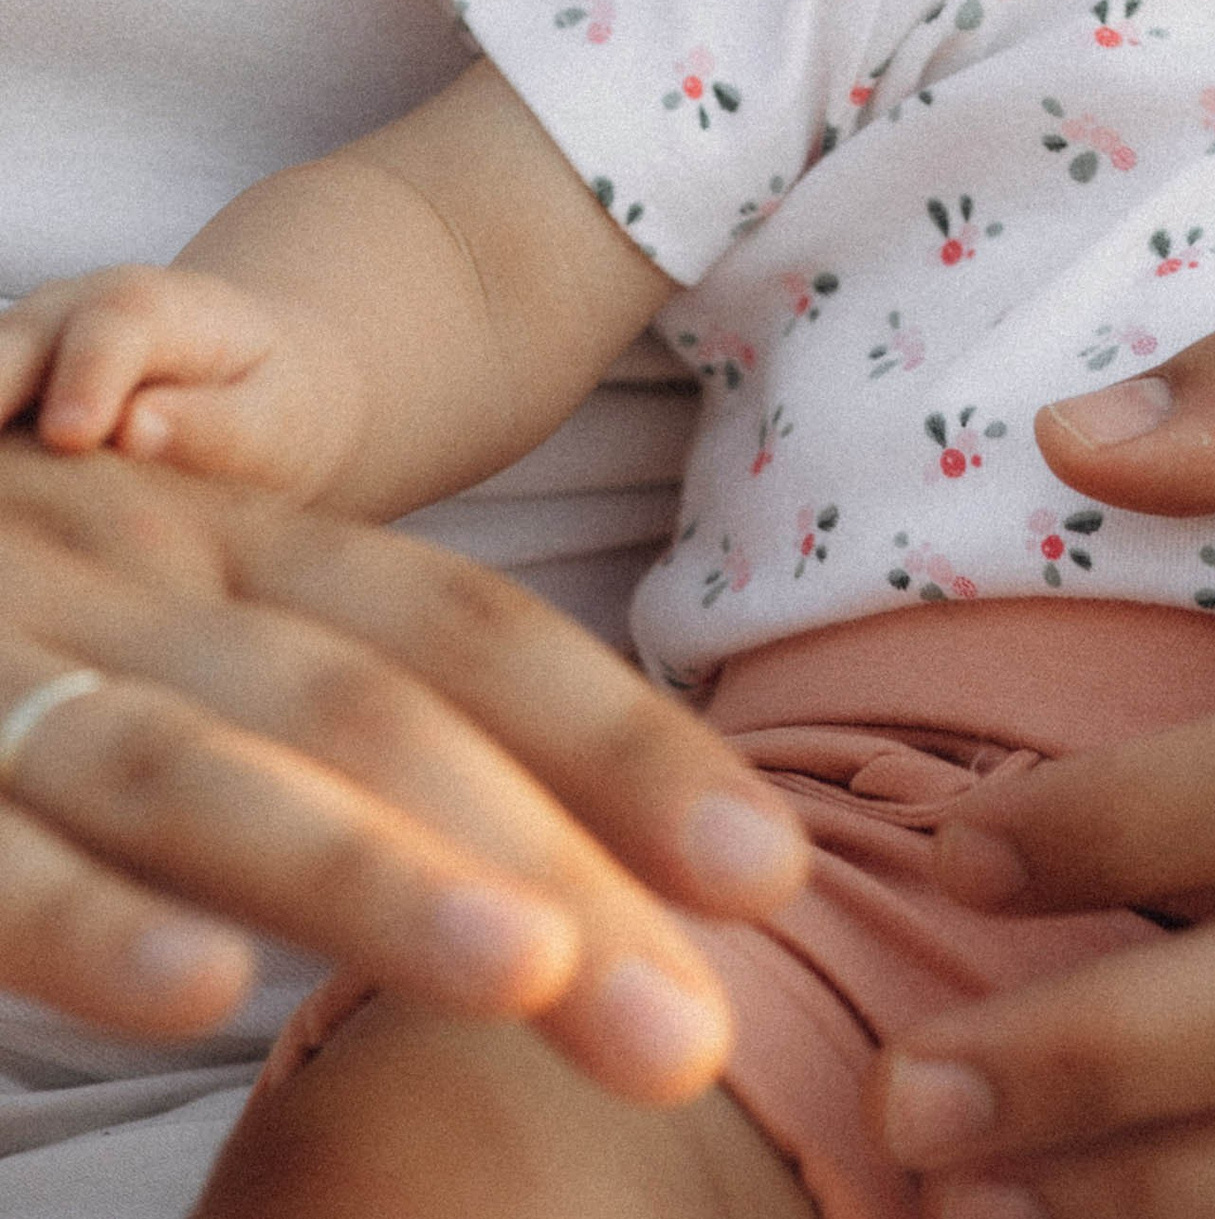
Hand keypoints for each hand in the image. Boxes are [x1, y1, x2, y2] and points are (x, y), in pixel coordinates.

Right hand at [0, 264, 357, 493]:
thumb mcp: (273, 418)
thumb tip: (134, 430)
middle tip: (2, 496)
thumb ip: (214, 426)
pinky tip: (3, 530)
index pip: (116, 325)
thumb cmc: (271, 403)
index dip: (89, 376)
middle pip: (12, 345)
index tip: (72, 436)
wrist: (250, 378)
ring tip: (2, 513)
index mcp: (157, 306)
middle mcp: (72, 310)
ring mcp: (23, 345)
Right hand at [0, 439, 806, 1101]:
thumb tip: (542, 887)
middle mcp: (125, 575)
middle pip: (379, 711)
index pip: (456, 627)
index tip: (772, 870)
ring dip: (375, 872)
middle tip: (703, 1029)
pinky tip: (197, 993)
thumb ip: (300, 723)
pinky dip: (86, 914)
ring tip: (538, 980)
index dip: (619, 741)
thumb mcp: (146, 626)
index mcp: (208, 541)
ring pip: (208, 763)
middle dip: (558, 862)